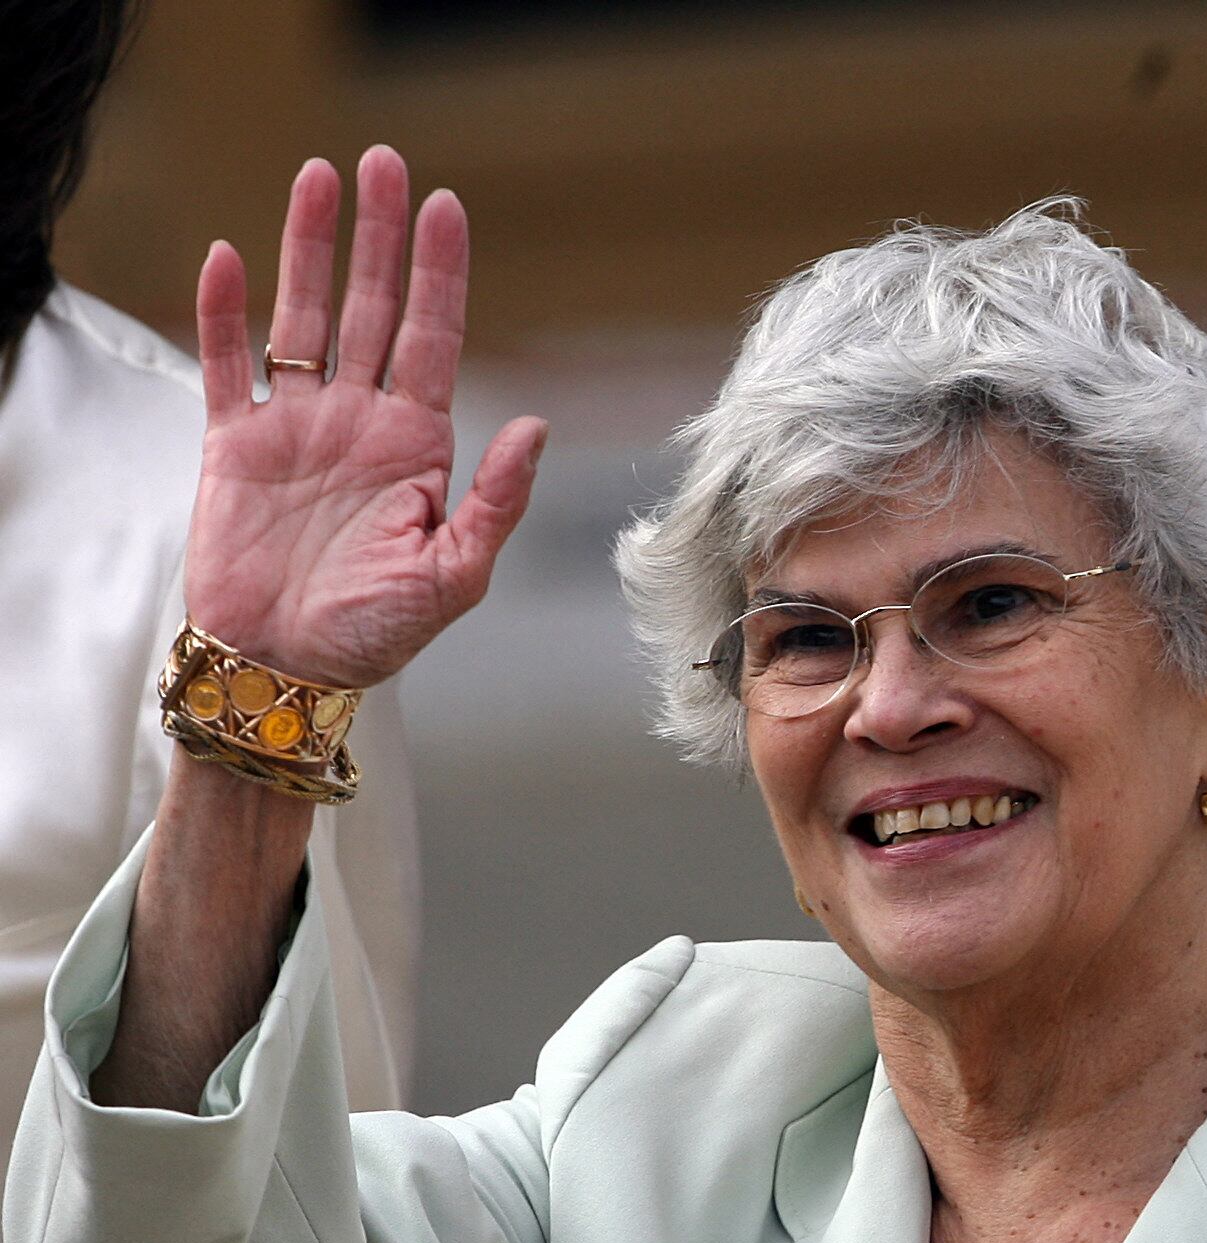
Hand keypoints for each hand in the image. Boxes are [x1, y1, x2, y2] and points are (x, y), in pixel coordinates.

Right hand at [185, 146, 546, 686]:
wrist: (288, 671)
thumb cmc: (375, 636)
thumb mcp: (455, 576)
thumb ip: (495, 501)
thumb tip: (536, 427)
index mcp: (419, 449)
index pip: (434, 340)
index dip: (440, 275)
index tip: (447, 208)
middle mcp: (361, 425)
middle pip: (371, 309)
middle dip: (379, 237)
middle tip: (385, 163)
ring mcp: (297, 429)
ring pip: (303, 318)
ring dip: (310, 250)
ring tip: (319, 178)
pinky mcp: (235, 446)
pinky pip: (229, 365)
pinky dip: (226, 314)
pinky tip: (229, 258)